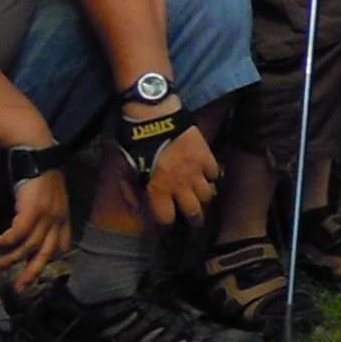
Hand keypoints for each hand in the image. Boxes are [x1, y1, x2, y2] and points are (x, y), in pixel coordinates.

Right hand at [0, 165, 72, 286]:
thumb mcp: (44, 196)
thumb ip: (39, 213)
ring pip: (29, 246)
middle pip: (46, 253)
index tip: (35, 269)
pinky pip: (19, 233)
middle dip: (32, 272)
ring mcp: (47, 214)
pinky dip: (6, 241)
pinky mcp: (34, 208)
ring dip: (10, 259)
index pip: (61, 245)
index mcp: (63, 215)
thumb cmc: (35, 170)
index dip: (49, 259)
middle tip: (18, 288)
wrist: (35, 148)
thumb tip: (24, 227)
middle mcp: (58, 217)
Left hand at [130, 117, 219, 233]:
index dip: (166, 225)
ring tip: (202, 199)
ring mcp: (196, 171)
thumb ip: (131, 190)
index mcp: (159, 190)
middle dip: (195, 220)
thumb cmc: (137, 141)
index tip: (167, 226)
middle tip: (195, 222)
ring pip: (208, 194)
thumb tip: (135, 208)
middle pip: (194, 211)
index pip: (167, 218)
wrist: (155, 115)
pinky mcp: (206, 155)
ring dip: (204, 198)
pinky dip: (211, 177)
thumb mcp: (126, 168)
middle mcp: (180, 185)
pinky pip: (214, 173)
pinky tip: (206, 176)